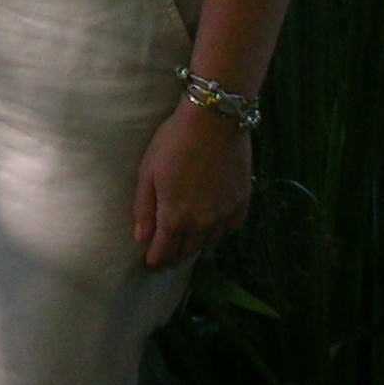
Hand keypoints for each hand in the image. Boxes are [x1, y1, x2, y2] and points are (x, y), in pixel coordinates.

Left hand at [133, 98, 252, 268]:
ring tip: (187, 241)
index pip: (165, 251)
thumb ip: (144, 208)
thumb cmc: (174, 142)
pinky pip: (230, 228)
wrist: (214, 121)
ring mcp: (225, 214)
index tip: (151, 263)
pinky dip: (219, 232)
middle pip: (187, 250)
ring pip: (210, 242)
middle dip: (175, 254)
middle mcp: (203, 224)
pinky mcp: (242, 202)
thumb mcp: (148, 172)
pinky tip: (213, 226)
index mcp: (176, 218)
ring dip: (196, 244)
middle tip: (167, 254)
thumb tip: (141, 238)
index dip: (156, 259)